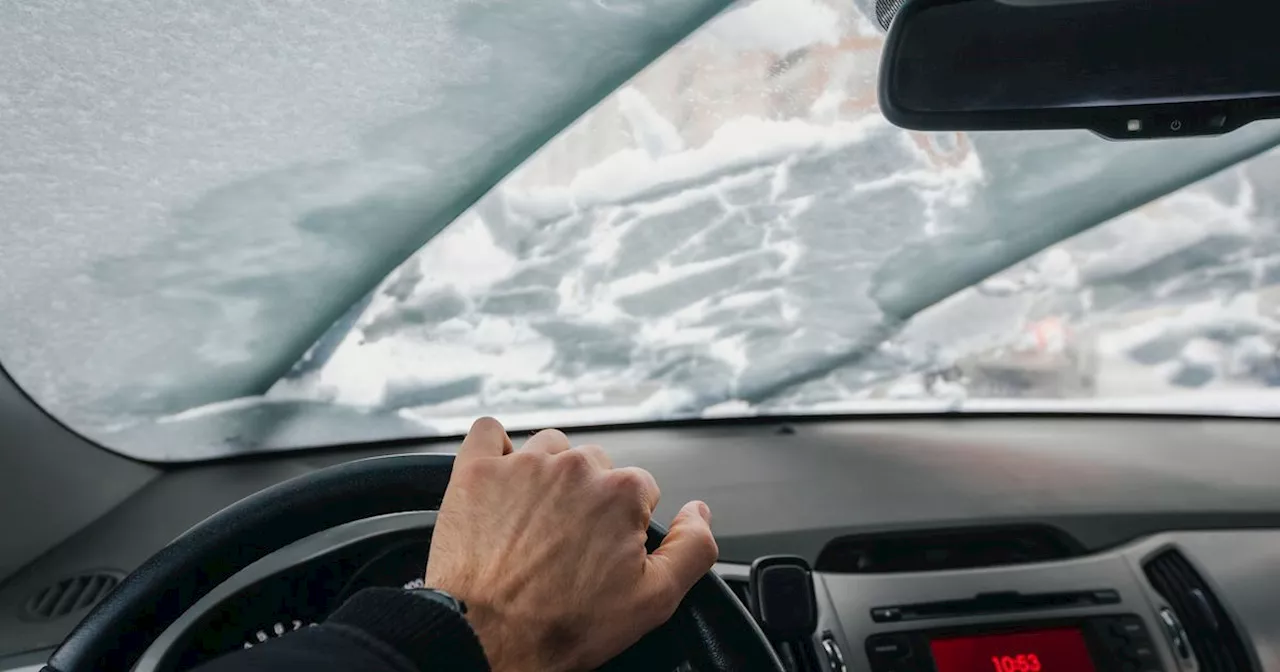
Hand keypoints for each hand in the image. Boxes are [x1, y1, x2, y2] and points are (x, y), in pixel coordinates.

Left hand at [424, 418, 717, 671]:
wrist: (485, 641)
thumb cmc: (562, 625)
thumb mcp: (653, 601)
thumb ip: (693, 548)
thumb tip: (699, 513)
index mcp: (621, 492)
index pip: (640, 489)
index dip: (626, 524)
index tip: (605, 552)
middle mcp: (575, 467)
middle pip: (596, 466)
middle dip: (589, 498)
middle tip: (570, 545)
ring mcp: (521, 465)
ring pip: (549, 448)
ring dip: (548, 474)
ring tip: (535, 520)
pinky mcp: (476, 471)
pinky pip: (489, 432)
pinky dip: (496, 449)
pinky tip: (500, 478)